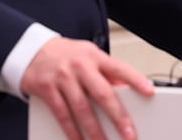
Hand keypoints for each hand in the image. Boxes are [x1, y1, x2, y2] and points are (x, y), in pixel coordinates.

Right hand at [21, 37, 154, 139]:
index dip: (136, 80)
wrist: (32, 51)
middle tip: (129, 133)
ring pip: (82, 108)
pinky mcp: (47, 90)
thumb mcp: (90, 55)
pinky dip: (72, 131)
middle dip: (118, 116)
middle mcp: (80, 67)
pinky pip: (62, 115)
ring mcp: (63, 78)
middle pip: (102, 94)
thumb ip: (107, 71)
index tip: (149, 92)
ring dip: (94, 130)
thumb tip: (127, 87)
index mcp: (95, 57)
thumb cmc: (67, 55)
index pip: (120, 68)